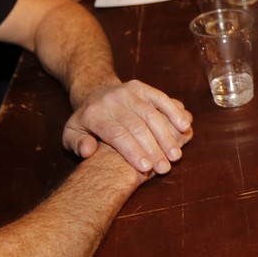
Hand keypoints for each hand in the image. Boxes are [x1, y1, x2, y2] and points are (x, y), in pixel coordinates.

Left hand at [62, 80, 193, 174]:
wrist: (94, 91)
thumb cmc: (87, 122)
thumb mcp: (71, 133)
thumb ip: (76, 144)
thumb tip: (88, 151)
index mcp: (94, 114)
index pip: (116, 133)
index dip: (132, 151)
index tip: (147, 168)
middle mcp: (113, 100)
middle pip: (137, 126)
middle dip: (153, 148)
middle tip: (165, 168)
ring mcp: (129, 92)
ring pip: (152, 114)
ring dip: (167, 135)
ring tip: (176, 155)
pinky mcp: (143, 88)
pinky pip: (161, 98)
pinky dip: (174, 112)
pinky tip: (185, 127)